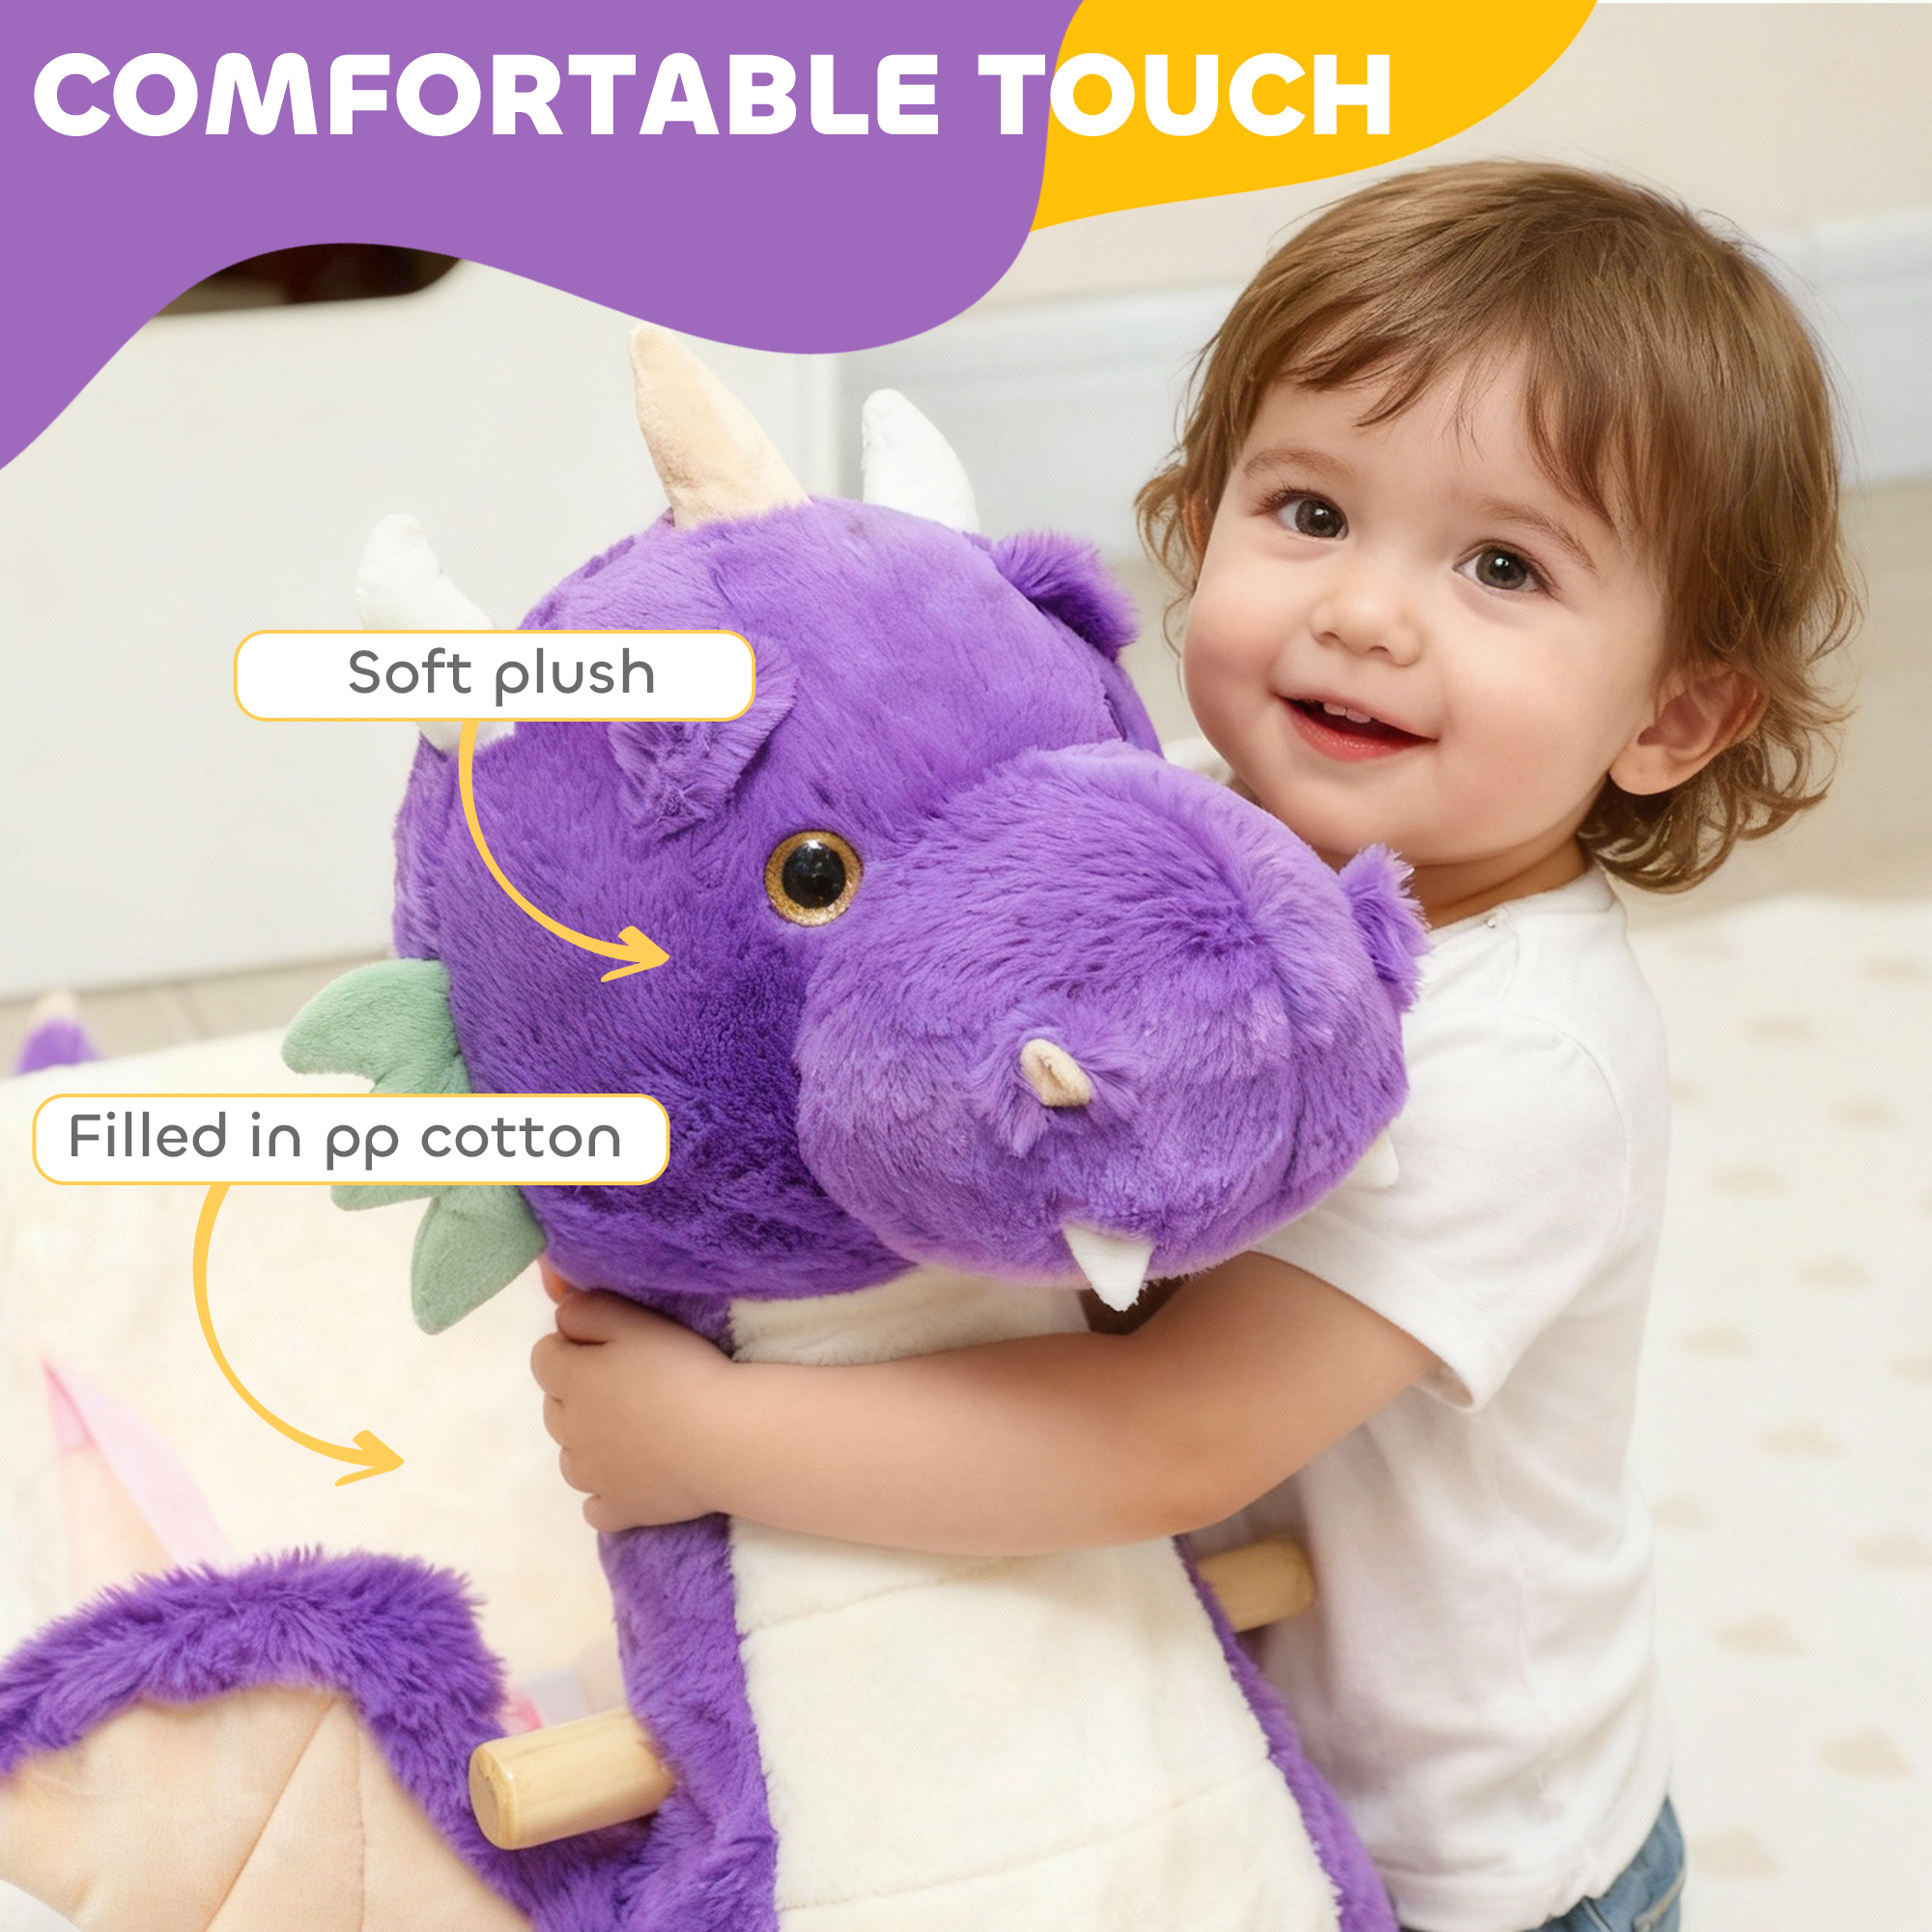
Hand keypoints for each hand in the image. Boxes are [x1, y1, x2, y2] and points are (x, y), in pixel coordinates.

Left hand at [530, 1291, 733, 1531]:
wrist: (723, 1438)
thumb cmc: (681, 1370)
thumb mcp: (634, 1320)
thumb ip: (588, 1310)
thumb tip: (559, 1312)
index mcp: (570, 1380)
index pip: (544, 1357)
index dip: (572, 1346)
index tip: (609, 1345)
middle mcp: (569, 1431)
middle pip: (555, 1406)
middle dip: (578, 1393)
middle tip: (629, 1383)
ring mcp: (592, 1476)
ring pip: (571, 1457)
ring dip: (589, 1443)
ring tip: (635, 1430)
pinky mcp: (620, 1509)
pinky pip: (595, 1506)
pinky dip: (606, 1492)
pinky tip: (632, 1478)